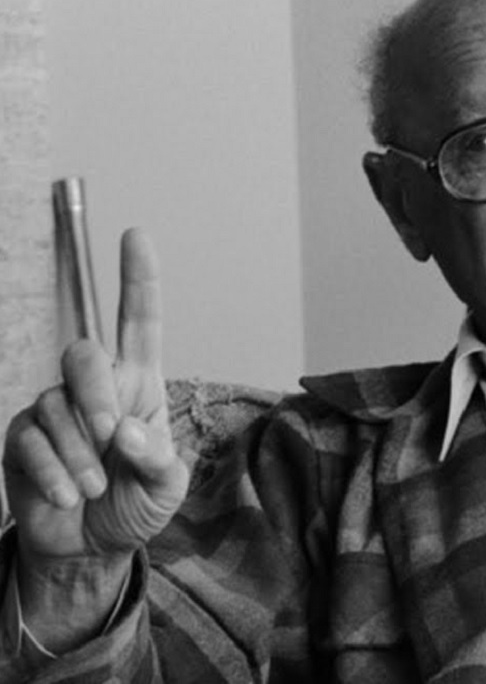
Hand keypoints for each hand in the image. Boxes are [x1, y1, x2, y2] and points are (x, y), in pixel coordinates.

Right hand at [3, 227, 188, 566]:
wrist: (92, 546)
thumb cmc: (137, 504)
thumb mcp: (166, 486)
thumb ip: (159, 458)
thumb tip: (128, 429)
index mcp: (138, 386)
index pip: (138, 324)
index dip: (138, 281)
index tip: (136, 235)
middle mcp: (95, 389)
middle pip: (84, 354)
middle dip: (95, 393)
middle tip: (111, 436)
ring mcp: (55, 411)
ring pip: (55, 406)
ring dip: (79, 453)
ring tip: (94, 488)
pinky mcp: (22, 440)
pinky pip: (28, 440)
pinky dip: (52, 471)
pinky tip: (68, 496)